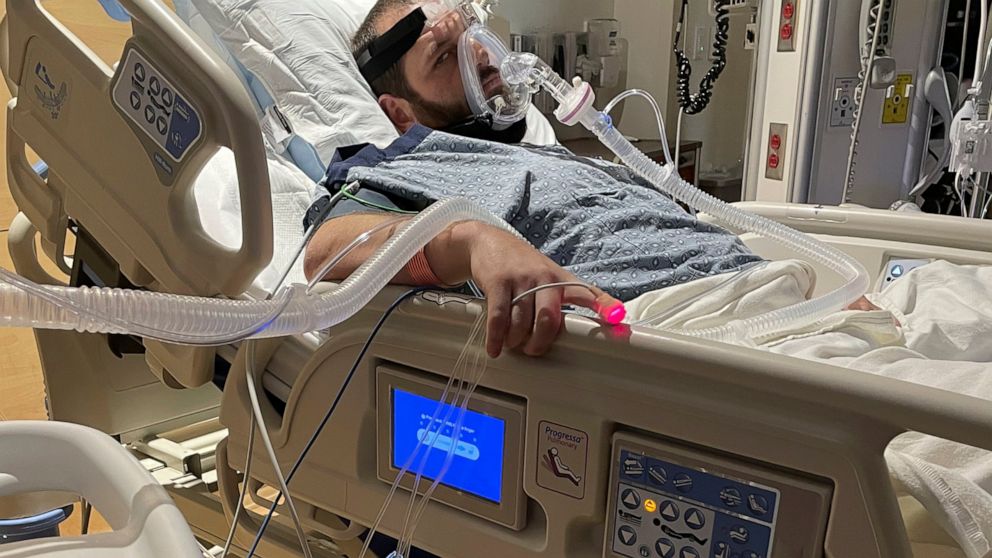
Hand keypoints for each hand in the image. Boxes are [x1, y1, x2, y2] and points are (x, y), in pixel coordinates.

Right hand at [437, 223, 619, 357]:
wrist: (488, 242)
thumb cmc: (522, 265)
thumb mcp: (548, 274)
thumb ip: (565, 298)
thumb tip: (583, 326)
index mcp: (561, 279)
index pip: (588, 293)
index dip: (604, 306)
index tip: (617, 319)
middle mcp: (544, 278)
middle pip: (549, 318)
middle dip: (540, 341)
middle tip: (533, 350)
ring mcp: (520, 279)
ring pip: (521, 322)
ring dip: (516, 341)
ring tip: (512, 344)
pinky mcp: (498, 282)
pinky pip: (499, 317)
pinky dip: (496, 337)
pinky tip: (495, 348)